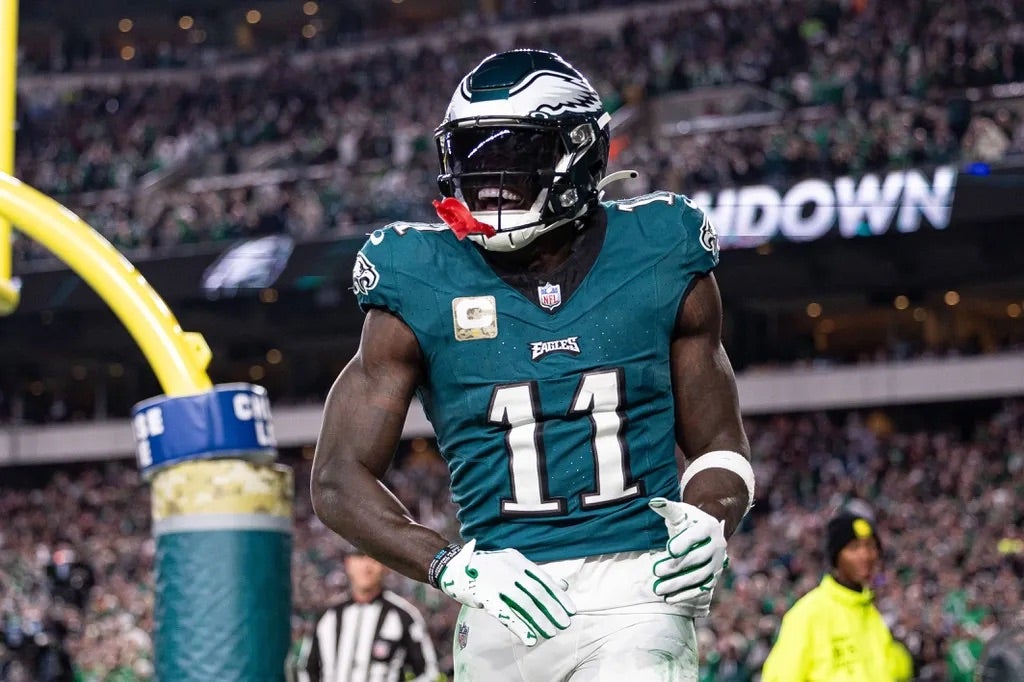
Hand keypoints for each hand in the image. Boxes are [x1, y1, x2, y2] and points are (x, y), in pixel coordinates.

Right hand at [438, 539, 574, 646]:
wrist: (455, 566)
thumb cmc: (487, 567)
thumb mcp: (513, 563)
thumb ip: (536, 574)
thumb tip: (563, 585)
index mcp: (518, 561)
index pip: (544, 580)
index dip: (559, 597)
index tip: (571, 610)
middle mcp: (510, 571)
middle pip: (537, 594)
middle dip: (553, 611)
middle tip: (564, 624)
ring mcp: (498, 584)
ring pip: (524, 606)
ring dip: (539, 621)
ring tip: (551, 633)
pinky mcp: (486, 597)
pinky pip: (506, 615)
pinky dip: (520, 627)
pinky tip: (530, 638)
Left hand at [649, 498, 727, 616]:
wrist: (706, 532)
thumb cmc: (688, 520)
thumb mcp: (680, 512)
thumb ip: (667, 508)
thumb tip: (653, 502)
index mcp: (709, 526)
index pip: (697, 535)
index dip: (684, 542)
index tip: (668, 549)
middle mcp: (717, 545)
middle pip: (697, 558)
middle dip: (676, 566)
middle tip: (656, 571)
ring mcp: (717, 563)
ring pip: (699, 576)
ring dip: (679, 584)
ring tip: (658, 589)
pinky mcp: (713, 577)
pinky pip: (701, 589)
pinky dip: (685, 595)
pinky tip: (669, 599)